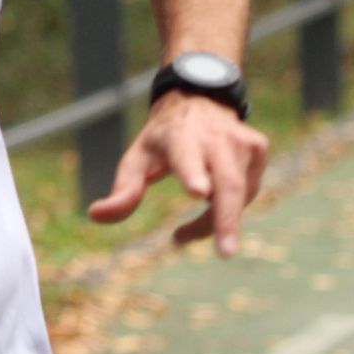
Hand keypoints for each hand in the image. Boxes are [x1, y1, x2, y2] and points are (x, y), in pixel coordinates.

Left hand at [87, 92, 269, 256]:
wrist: (199, 100)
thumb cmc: (163, 138)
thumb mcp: (137, 158)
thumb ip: (123, 190)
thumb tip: (95, 215)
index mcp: (179, 136)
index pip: (187, 157)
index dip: (193, 174)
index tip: (198, 191)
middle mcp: (215, 137)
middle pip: (227, 184)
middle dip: (226, 220)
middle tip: (226, 252)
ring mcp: (242, 141)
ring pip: (237, 195)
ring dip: (216, 222)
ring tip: (185, 233)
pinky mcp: (259, 148)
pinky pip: (247, 191)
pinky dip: (229, 209)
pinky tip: (211, 202)